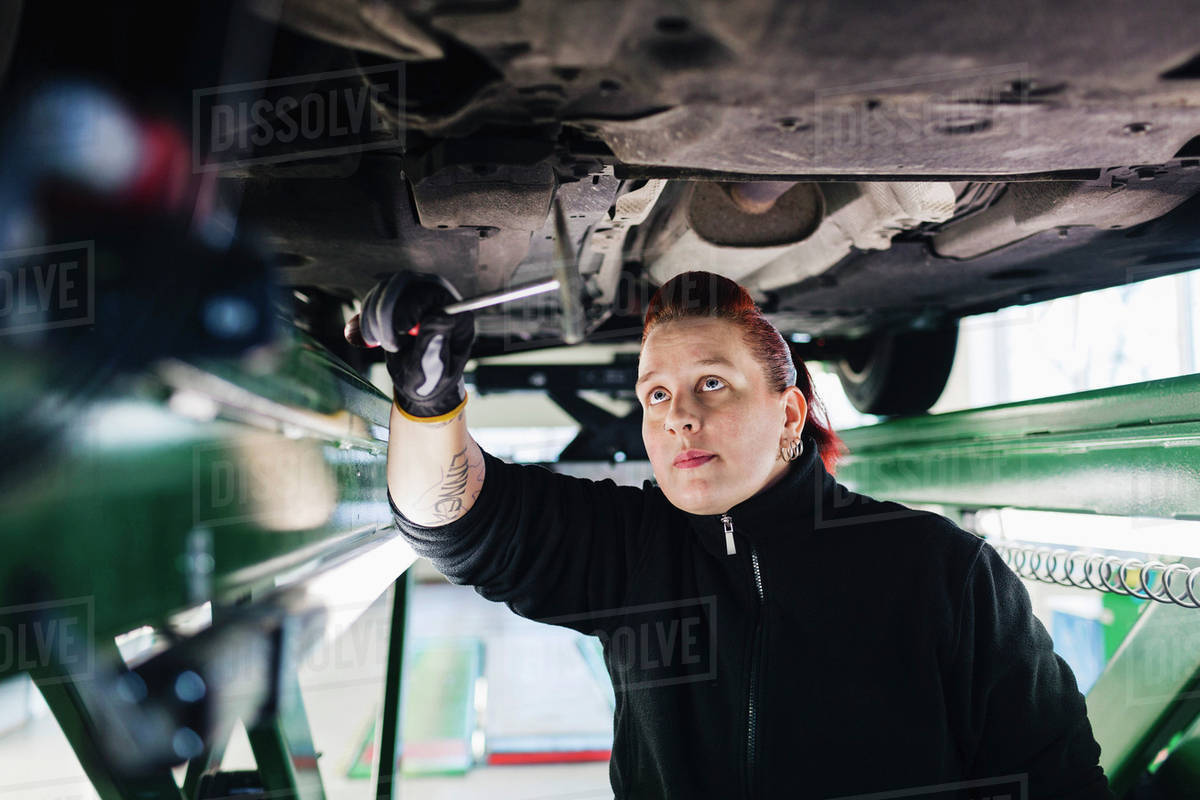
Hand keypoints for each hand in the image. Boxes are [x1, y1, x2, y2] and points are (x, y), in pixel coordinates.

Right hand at [353, 272, 475, 421]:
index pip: (432, 291)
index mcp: (457, 314)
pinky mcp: (399, 300)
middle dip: (387, 310)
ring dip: (375, 317)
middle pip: (404, 281)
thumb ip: (435, 344)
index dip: (411, 306)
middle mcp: (438, 298)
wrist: (418, 383)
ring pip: (385, 287)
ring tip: (385, 345)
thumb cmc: (432, 381)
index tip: (401, 330)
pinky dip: (367, 317)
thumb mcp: (434, 370)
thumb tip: (443, 316)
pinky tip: (373, 339)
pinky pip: (375, 296)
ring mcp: (417, 296)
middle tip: (386, 341)